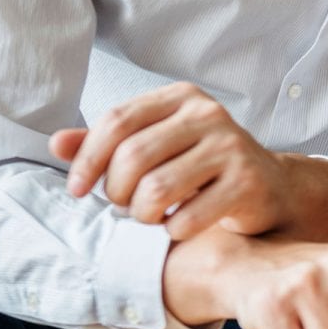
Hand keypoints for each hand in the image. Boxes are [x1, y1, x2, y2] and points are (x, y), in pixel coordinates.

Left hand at [50, 82, 292, 240]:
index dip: (87, 159)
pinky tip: (178, 227)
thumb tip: (57, 143)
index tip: (76, 189)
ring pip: (156, 189)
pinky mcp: (247, 183)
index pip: (117, 121)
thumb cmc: (203, 167)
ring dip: (142, 215)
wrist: (270, 187)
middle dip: (115, 192)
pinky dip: (174, 231)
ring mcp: (231, 148)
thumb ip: (108, 143)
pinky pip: (188, 217)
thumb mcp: (158, 146)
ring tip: (149, 217)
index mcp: (182, 97)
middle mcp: (209, 114)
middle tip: (123, 207)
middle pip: (133, 157)